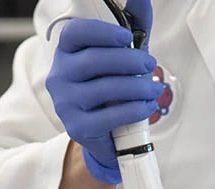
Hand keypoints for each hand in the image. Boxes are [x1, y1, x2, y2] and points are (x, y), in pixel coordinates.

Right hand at [46, 0, 161, 183]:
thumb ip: (133, 27)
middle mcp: (59, 76)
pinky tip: (147, 106)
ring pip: (104, 89)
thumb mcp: (123, 56)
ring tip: (155, 89)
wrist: (106, 134)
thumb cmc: (113, 89)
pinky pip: (109, 116)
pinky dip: (135, 110)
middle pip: (94, 61)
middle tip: (151, 64)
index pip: (75, 34)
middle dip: (129, 61)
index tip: (126, 37)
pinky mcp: (77, 127)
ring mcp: (65, 103)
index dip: (101, 32)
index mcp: (67, 53)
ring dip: (138, 87)